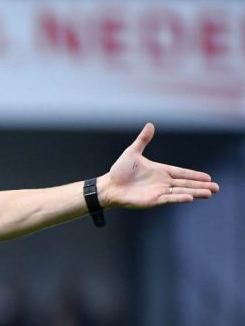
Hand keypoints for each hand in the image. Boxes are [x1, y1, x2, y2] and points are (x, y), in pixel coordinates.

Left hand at [102, 123, 218, 208]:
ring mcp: (158, 192)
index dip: (194, 175)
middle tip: (216, 188)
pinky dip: (179, 198)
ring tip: (209, 194)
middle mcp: (162, 182)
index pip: (182, 173)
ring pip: (181, 192)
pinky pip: (169, 198)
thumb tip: (150, 125)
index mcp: (160, 171)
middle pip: (185, 184)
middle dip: (201, 186)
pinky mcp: (152, 200)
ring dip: (195, 193)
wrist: (108, 186)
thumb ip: (143, 140)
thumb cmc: (119, 171)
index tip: (208, 178)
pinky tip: (190, 198)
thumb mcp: (132, 152)